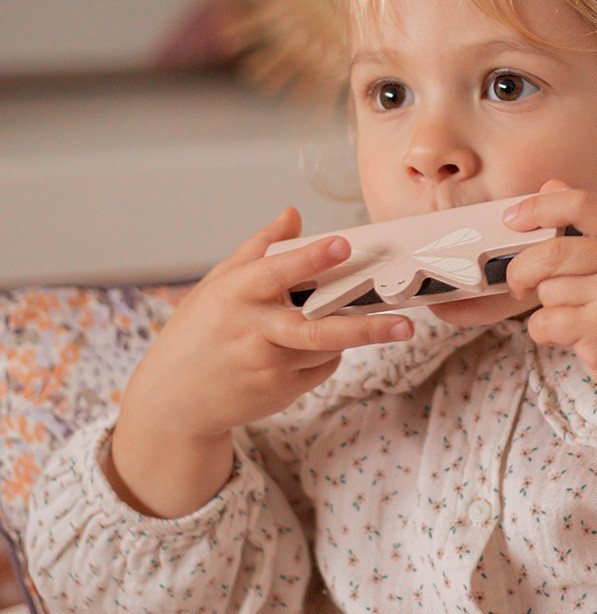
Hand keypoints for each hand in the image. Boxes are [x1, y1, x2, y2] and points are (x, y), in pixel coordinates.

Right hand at [110, 208, 413, 516]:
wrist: (174, 399)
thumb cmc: (199, 332)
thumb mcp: (219, 284)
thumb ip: (259, 249)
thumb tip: (293, 214)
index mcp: (235, 295)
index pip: (277, 272)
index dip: (311, 258)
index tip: (343, 244)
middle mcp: (253, 332)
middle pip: (318, 330)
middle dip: (365, 327)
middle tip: (405, 324)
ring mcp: (268, 367)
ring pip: (328, 347)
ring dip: (344, 332)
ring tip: (343, 318)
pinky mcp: (280, 392)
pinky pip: (322, 367)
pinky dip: (326, 355)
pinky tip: (305, 348)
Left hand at [504, 182, 596, 406]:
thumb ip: (592, 222)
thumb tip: (549, 185)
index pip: (581, 203)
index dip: (538, 207)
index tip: (512, 220)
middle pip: (552, 251)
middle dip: (523, 269)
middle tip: (518, 284)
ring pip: (548, 290)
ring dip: (547, 306)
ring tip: (574, 316)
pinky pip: (545, 321)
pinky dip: (543, 331)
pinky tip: (566, 336)